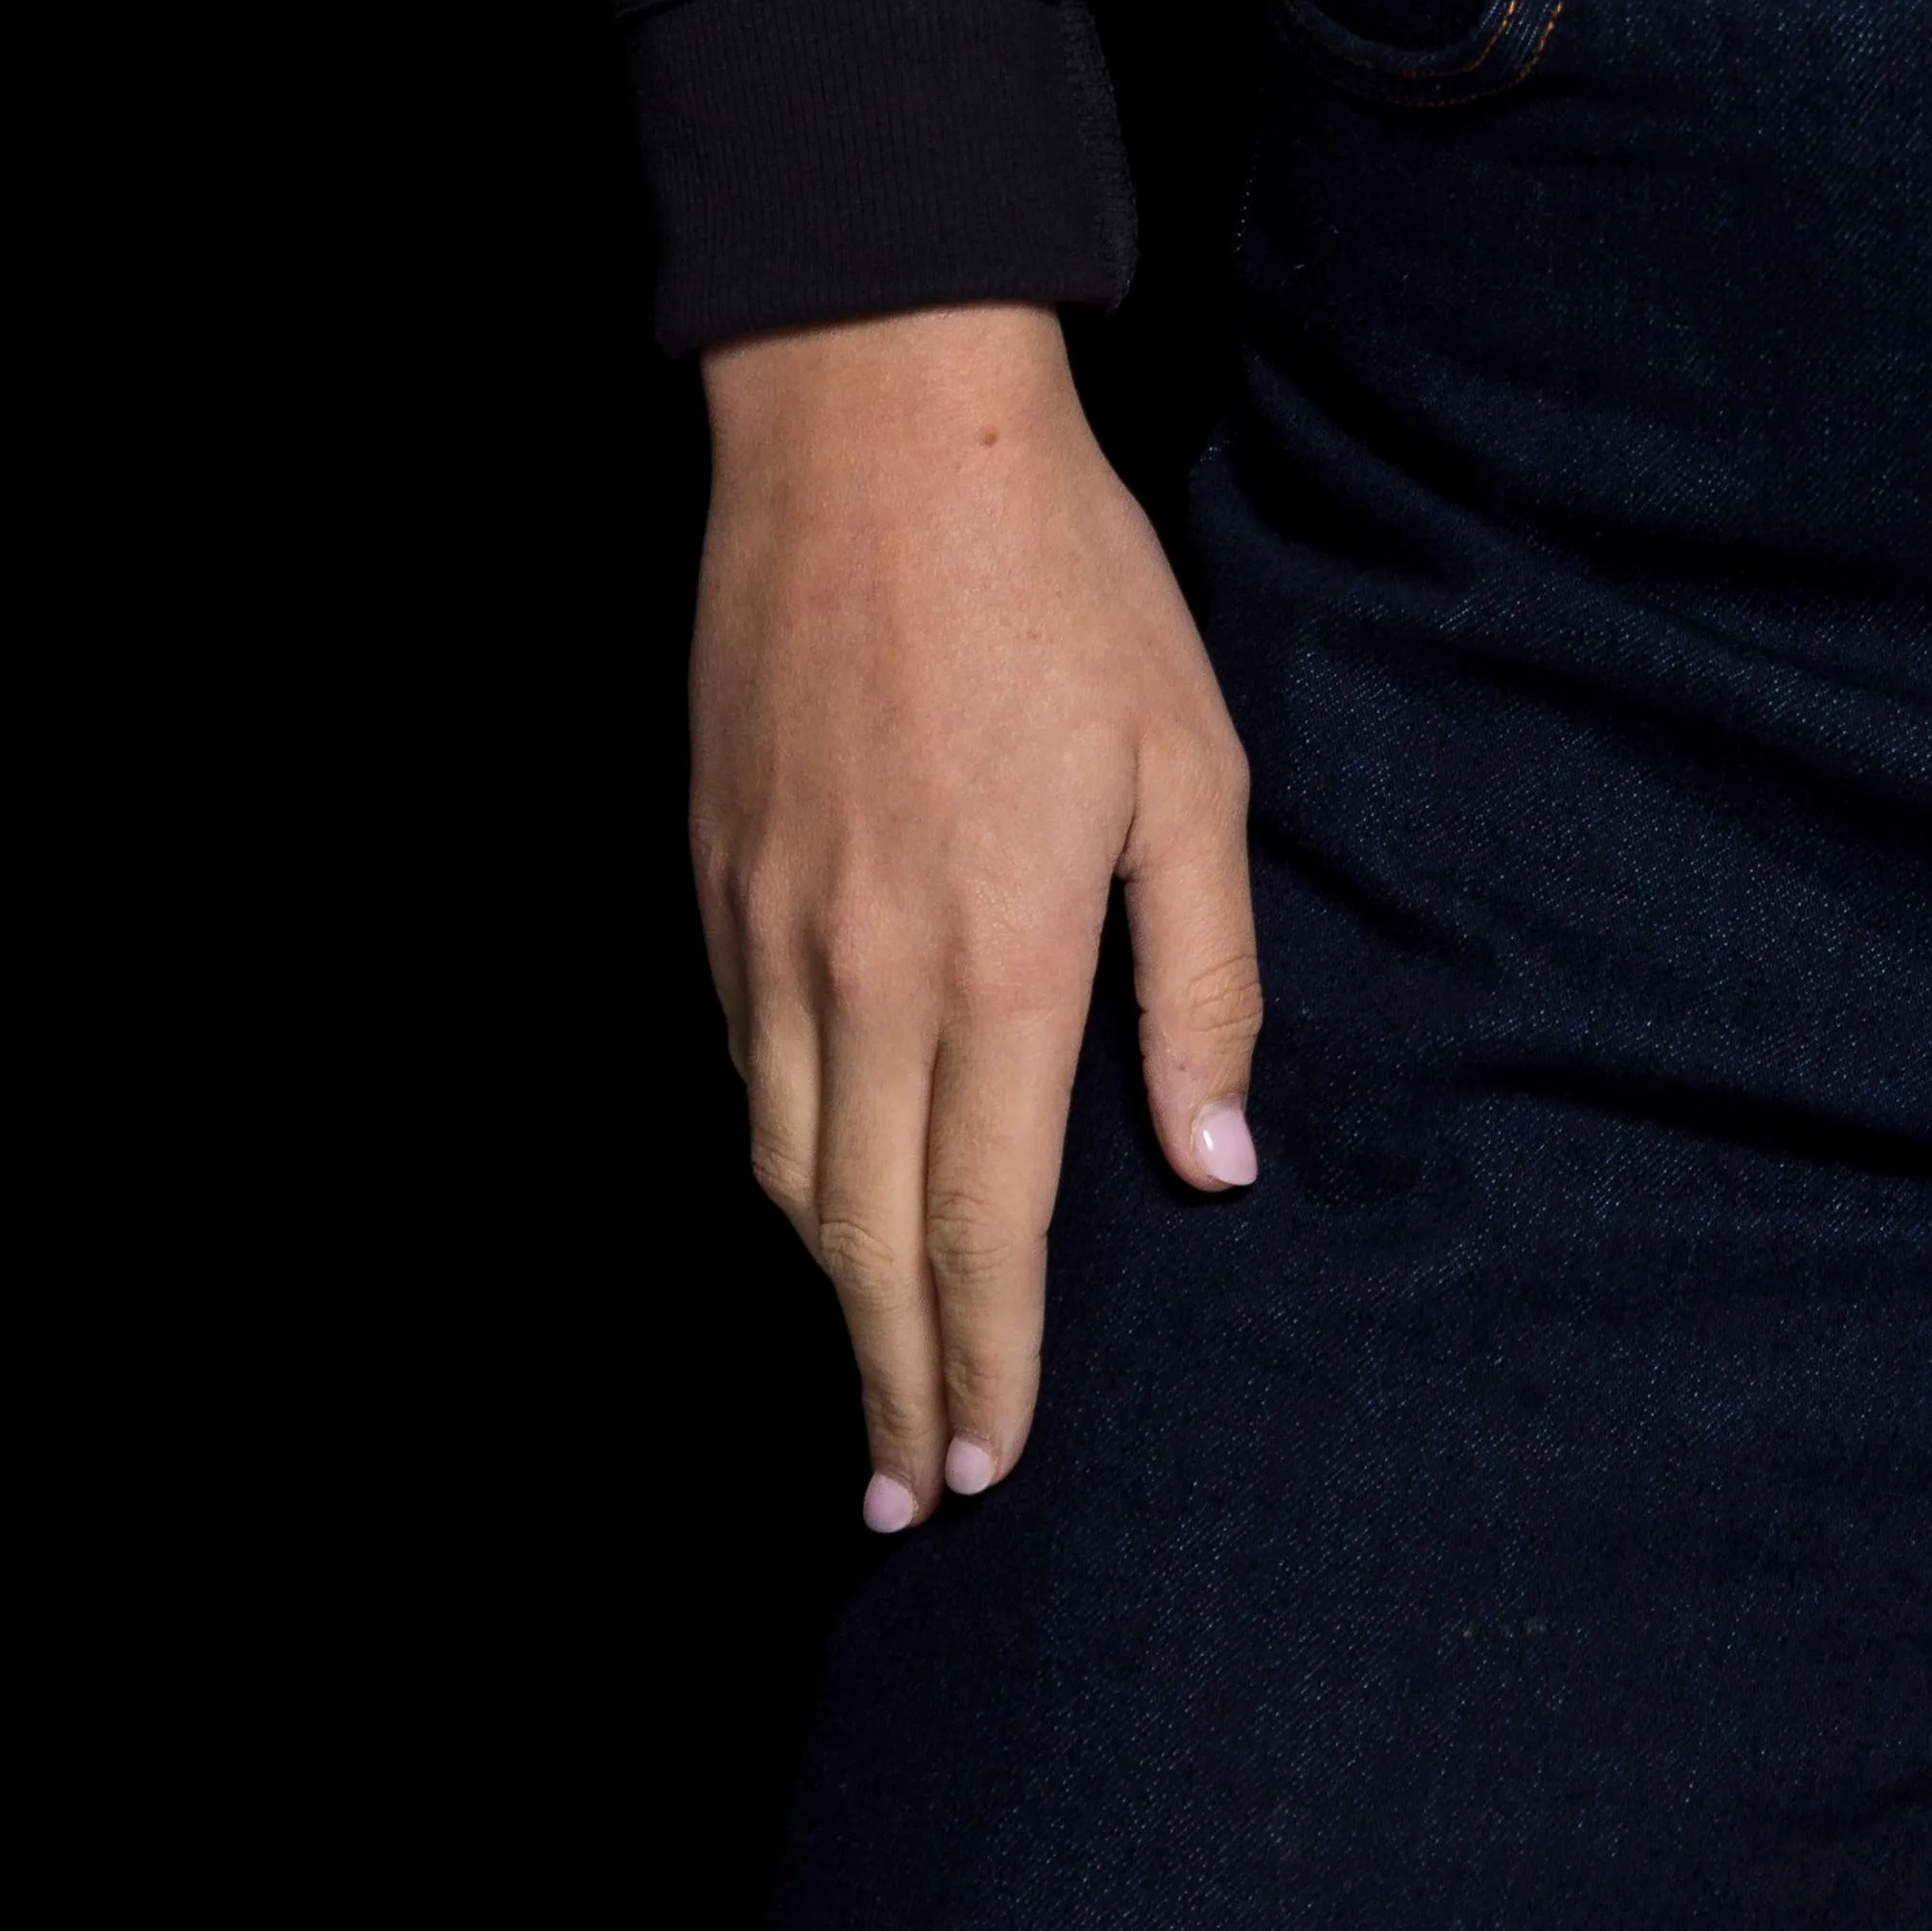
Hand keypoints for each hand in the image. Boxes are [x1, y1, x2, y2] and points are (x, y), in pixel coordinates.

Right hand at [690, 301, 1259, 1539]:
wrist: (877, 435)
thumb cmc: (1067, 587)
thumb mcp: (1188, 771)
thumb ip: (1202, 976)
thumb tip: (1215, 1159)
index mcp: (1002, 956)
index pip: (985, 1221)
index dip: (989, 1355)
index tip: (992, 1460)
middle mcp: (868, 972)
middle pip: (865, 1236)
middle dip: (895, 1379)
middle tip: (914, 1496)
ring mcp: (773, 928)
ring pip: (786, 1168)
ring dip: (824, 1297)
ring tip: (864, 1391)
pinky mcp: (716, 875)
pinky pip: (745, 1066)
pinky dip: (777, 1166)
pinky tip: (809, 1204)